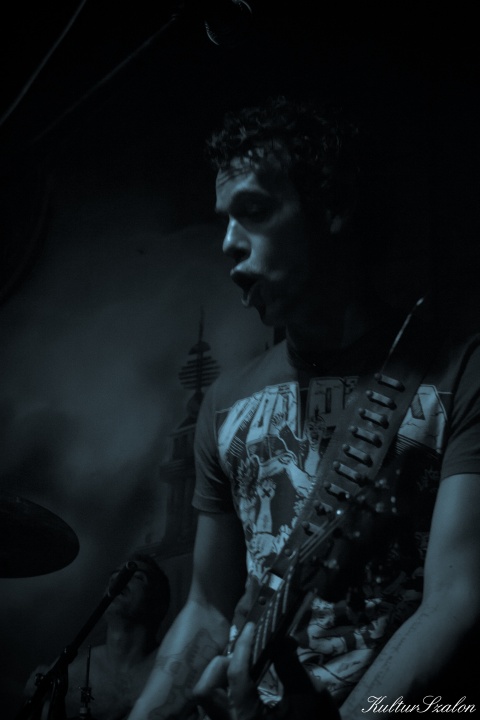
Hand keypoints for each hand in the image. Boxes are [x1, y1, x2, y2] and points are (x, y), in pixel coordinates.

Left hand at [193, 623, 339, 719]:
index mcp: (248, 719)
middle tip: (245, 659)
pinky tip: (246, 682)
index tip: (253, 627)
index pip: (237, 676)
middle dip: (221, 667)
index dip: (244, 646)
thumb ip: (290, 666)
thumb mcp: (309, 698)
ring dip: (221, 676)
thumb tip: (281, 638)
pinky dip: (225, 688)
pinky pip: (216, 705)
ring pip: (206, 698)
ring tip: (246, 669)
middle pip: (204, 691)